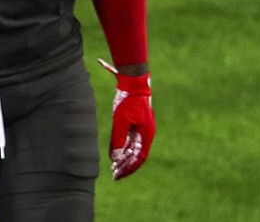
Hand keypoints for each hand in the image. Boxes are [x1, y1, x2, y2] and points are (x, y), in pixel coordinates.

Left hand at [98, 59, 155, 179]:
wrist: (133, 83)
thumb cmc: (128, 101)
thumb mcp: (121, 120)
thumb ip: (118, 138)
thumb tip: (115, 157)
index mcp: (146, 134)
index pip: (139, 157)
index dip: (129, 167)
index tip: (118, 175)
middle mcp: (146, 134)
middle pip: (136, 155)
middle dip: (125, 166)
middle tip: (114, 175)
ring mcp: (141, 129)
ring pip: (133, 149)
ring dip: (123, 159)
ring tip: (113, 168)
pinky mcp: (136, 124)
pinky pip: (130, 141)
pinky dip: (123, 149)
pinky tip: (114, 155)